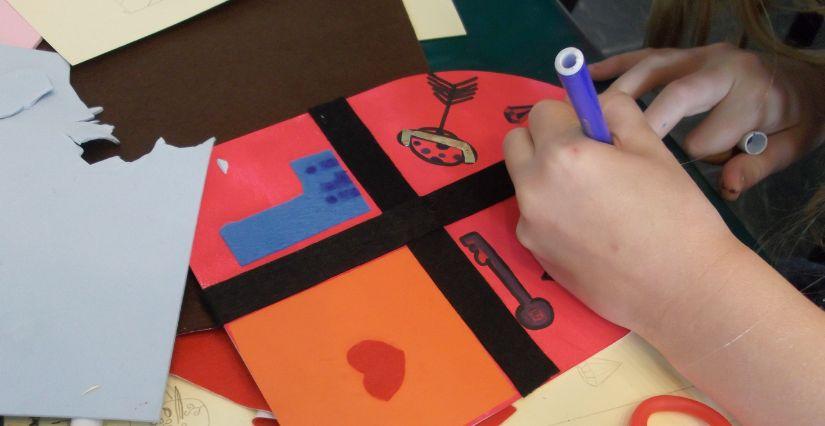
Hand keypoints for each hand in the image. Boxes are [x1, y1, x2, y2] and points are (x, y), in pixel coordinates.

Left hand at [503, 91, 746, 334]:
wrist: (680, 289)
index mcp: (561, 155)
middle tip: (585, 156)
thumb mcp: (652, 147)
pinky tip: (589, 228)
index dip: (569, 115)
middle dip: (544, 139)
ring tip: (592, 195)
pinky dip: (550, 210)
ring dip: (545, 174)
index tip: (592, 130)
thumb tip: (594, 104)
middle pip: (517, 142)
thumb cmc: (675, 213)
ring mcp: (528, 224)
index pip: (540, 110)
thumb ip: (615, 112)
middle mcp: (533, 187)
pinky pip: (532, 215)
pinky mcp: (533, 252)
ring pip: (523, 180)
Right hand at [589, 43, 824, 199]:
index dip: (694, 159)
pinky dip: (616, 65)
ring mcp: (697, 56)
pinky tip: (591, 75)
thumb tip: (726, 187)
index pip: (707, 136)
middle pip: (676, 95)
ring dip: (620, 96)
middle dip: (645, 127)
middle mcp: (721, 67)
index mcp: (750, 92)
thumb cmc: (792, 119)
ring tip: (593, 122)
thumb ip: (758, 166)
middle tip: (615, 154)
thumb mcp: (791, 145)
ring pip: (651, 70)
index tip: (690, 170)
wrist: (800, 82)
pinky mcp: (682, 54)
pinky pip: (644, 56)